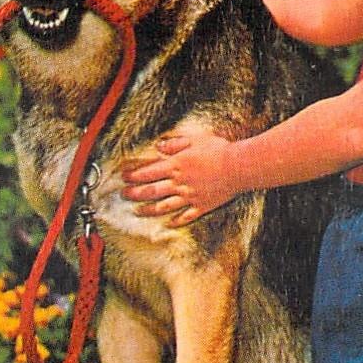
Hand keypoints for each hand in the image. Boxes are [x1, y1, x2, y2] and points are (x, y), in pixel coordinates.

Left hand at [121, 130, 239, 224]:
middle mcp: (180, 183)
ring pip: (164, 206)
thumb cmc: (218, 150)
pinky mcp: (202, 206)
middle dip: (135, 194)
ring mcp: (190, 197)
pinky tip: (168, 223)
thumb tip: (158, 146)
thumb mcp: (195, 139)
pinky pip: (186, 216)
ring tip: (138, 212)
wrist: (238, 167)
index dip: (133, 175)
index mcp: (176, 165)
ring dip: (149, 210)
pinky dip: (176, 221)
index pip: (148, 172)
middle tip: (124, 195)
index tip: (123, 177)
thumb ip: (175, 143)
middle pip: (152, 191)